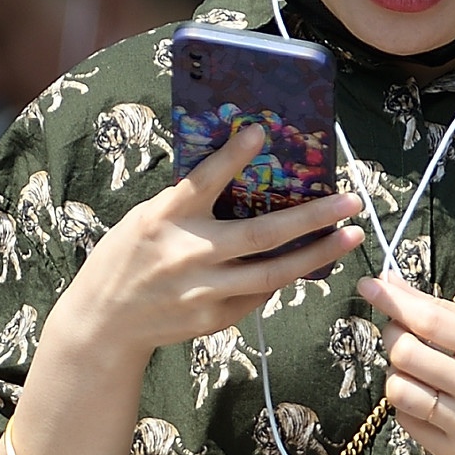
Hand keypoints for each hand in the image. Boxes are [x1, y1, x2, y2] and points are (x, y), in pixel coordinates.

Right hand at [56, 118, 364, 367]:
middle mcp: (187, 255)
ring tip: (349, 236)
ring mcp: (203, 292)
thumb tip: (238, 175)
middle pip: (260, 236)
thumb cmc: (128, 259)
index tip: (261, 132)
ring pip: (271, 275)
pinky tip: (305, 263)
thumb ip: (188, 202)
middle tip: (349, 201)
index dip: (233, 156)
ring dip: (316, 255)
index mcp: (164, 219)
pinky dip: (283, 278)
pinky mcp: (213, 319)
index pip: (203, 182)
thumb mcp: (147, 219)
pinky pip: (258, 296)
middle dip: (311, 217)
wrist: (105, 323)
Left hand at [360, 268, 454, 454]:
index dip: (393, 301)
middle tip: (403, 334)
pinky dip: (409, 402)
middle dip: (394, 337)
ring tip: (416, 368)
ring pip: (400, 392)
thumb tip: (388, 283)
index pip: (431, 322)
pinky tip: (429, 396)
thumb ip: (441, 310)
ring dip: (397, 373)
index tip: (370, 285)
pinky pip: (407, 421)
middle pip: (406, 356)